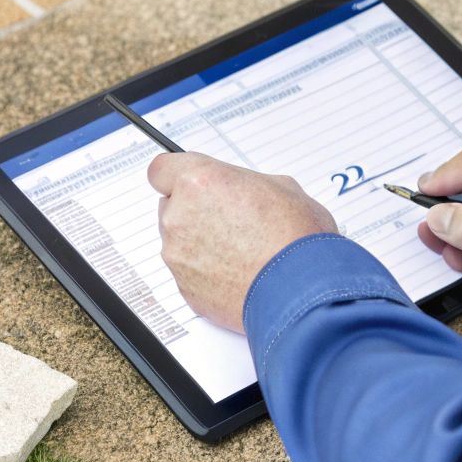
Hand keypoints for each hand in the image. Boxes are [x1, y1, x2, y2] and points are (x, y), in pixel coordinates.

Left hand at [148, 153, 338, 332]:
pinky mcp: (184, 288)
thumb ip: (245, 184)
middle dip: (195, 211)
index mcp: (199, 182)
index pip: (161, 169)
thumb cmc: (295, 239)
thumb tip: (243, 191)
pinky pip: (189, 273)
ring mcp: (178, 255)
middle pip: (171, 206)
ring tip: (240, 251)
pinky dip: (206, 272)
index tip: (187, 182)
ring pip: (178, 242)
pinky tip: (237, 272)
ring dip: (200, 243)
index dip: (176, 176)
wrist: (300, 292)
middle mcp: (180, 217)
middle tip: (230, 219)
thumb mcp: (282, 187)